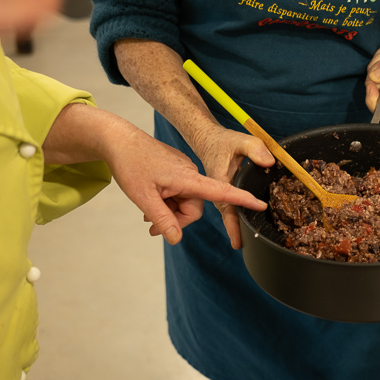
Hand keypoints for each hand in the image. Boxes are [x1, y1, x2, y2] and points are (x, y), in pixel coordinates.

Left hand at [111, 40, 275, 247]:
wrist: (118, 140)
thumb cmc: (130, 163)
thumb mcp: (143, 197)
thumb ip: (162, 219)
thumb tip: (176, 239)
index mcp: (188, 177)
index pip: (221, 191)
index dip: (241, 200)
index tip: (261, 204)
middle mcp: (190, 174)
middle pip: (195, 208)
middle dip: (176, 220)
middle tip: (152, 227)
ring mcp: (183, 172)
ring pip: (185, 202)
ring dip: (169, 212)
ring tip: (147, 214)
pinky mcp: (176, 171)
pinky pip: (178, 193)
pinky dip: (167, 202)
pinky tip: (151, 202)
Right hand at [190, 123, 274, 248]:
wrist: (208, 140)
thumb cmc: (223, 141)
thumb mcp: (241, 140)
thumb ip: (255, 149)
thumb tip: (270, 162)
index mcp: (220, 182)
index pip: (230, 206)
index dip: (239, 220)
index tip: (242, 238)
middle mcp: (218, 194)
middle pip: (230, 218)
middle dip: (238, 234)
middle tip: (251, 249)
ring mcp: (221, 197)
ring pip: (231, 217)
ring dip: (240, 229)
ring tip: (251, 245)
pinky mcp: (225, 197)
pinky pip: (233, 212)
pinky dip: (240, 220)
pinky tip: (250, 229)